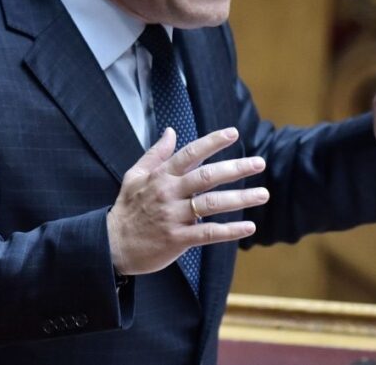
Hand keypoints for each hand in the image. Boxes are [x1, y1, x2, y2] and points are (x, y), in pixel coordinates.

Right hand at [106, 127, 268, 275]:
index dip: (212, 142)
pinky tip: (248, 226)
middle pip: (206, 177)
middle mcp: (168, 193)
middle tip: (259, 163)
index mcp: (161, 176)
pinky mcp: (177, 239)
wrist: (112, 245)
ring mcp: (173, 217)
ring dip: (240, 199)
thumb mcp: (134, 176)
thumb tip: (170, 131)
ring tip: (263, 194)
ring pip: (211, 204)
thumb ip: (155, 154)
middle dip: (235, 169)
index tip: (234, 133)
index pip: (190, 153)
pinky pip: (208, 234)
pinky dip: (229, 231)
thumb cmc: (127, 208)